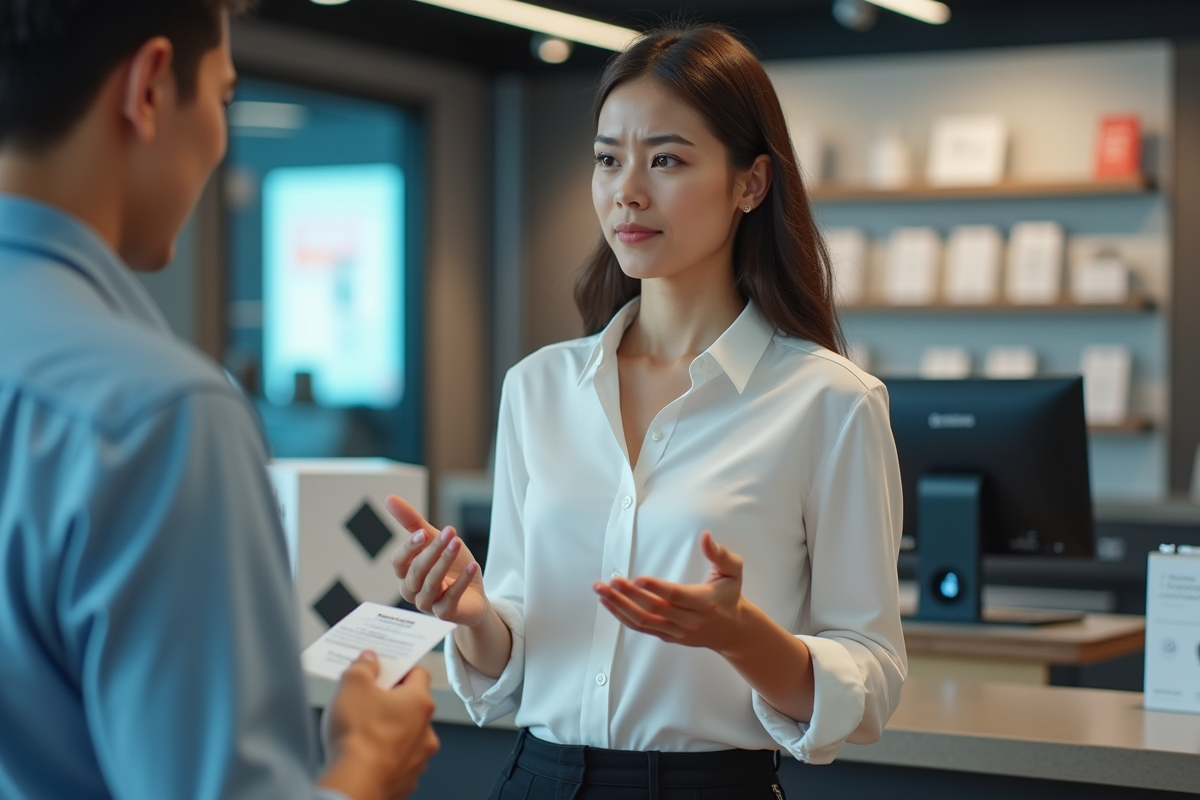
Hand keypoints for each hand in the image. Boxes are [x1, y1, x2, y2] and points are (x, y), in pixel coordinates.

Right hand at [318, 652, 440, 799]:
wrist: (355, 784)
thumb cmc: (358, 735)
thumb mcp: (352, 684)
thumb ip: (363, 665)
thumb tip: (369, 659)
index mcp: (420, 702)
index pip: (419, 673)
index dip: (400, 668)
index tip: (383, 669)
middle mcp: (426, 730)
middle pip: (411, 705)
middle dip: (390, 701)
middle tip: (366, 699)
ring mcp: (418, 758)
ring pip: (406, 735)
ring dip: (389, 731)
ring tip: (362, 731)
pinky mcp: (406, 780)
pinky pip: (397, 761)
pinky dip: (384, 756)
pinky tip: (365, 755)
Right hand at [387, 496, 488, 627]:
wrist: (474, 594)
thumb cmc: (450, 567)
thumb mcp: (434, 541)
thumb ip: (412, 523)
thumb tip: (389, 498)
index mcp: (405, 573)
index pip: (398, 561)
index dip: (409, 548)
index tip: (423, 533)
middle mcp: (412, 590)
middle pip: (416, 571)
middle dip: (433, 550)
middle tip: (451, 532)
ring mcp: (427, 604)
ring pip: (431, 583)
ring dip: (445, 562)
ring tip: (458, 543)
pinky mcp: (445, 614)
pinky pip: (450, 599)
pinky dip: (462, 582)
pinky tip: (473, 566)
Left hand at [593, 531, 746, 654]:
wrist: (733, 630)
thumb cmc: (730, 595)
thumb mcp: (733, 571)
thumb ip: (720, 554)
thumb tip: (706, 536)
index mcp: (705, 602)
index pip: (677, 596)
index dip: (657, 588)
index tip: (638, 577)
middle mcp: (689, 620)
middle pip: (655, 608)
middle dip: (630, 595)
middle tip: (611, 581)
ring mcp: (676, 631)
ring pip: (644, 621)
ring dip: (619, 607)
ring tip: (601, 591)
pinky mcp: (667, 636)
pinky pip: (641, 628)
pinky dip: (622, 617)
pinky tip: (608, 604)